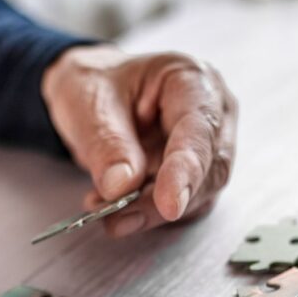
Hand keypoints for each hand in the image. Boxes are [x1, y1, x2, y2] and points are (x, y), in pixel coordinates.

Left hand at [42, 45, 237, 237]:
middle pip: (208, 170)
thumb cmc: (95, 83)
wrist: (90, 93)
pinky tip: (116, 211)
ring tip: (106, 212)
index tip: (169, 204)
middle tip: (119, 218)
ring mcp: (206, 147)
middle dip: (162, 201)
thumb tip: (122, 185)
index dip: (186, 170)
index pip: (200, 130)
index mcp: (191, 79)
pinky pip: (182, 207)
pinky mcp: (193, 176)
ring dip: (152, 212)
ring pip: (197, 196)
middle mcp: (210, 113)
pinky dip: (149, 215)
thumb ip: (106, 143)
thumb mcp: (87, 102)